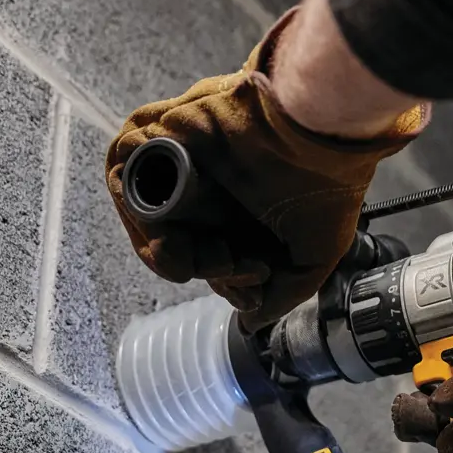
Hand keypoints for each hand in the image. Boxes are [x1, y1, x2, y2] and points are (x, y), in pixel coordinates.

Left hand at [105, 7, 425, 330]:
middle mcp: (203, 186)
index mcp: (233, 210)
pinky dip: (138, 198)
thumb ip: (282, 296)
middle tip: (228, 265)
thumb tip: (252, 323)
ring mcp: (181, 158)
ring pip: (140, 209)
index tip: (253, 278)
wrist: (322, 129)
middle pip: (161, 238)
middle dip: (185, 266)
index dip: (217, 276)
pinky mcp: (164, 130)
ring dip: (162, 244)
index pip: (197, 254)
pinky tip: (176, 223)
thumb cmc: (327, 186)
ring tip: (212, 249)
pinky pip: (125, 163)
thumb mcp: (314, 259)